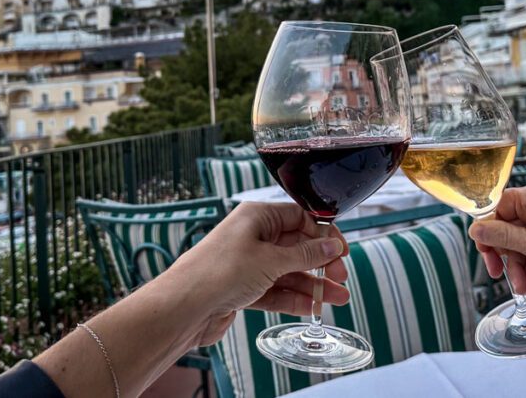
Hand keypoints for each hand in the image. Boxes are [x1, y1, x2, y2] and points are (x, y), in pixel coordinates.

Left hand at [168, 202, 349, 345]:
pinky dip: (294, 298)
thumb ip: (305, 255)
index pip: (299, 218)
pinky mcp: (243, 289)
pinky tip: (312, 307)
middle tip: (341, 277)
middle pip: (296, 246)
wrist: (183, 307)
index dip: (323, 234)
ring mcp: (247, 264)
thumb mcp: (270, 260)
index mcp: (256, 217)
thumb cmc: (219, 272)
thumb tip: (331, 246)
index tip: (341, 250)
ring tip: (338, 298)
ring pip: (288, 272)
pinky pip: (275, 290)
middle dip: (321, 262)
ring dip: (313, 285)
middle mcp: (252, 237)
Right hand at [468, 183, 525, 295]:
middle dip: (507, 255)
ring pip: (523, 240)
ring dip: (521, 265)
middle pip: (508, 226)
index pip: (497, 207)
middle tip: (502, 277)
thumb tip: (475, 227)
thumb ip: (504, 236)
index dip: (488, 232)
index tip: (487, 256)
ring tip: (525, 289)